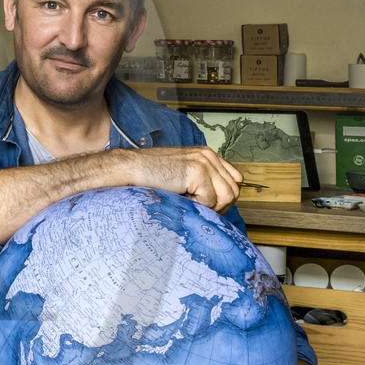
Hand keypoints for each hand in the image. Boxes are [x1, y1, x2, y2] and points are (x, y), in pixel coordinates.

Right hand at [127, 147, 243, 212]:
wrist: (130, 169)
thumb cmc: (151, 176)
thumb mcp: (183, 175)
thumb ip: (204, 181)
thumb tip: (221, 202)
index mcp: (207, 155)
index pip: (234, 179)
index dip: (224, 197)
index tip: (209, 205)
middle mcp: (209, 156)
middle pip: (234, 190)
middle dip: (219, 206)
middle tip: (199, 209)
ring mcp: (204, 162)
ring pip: (226, 197)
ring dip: (208, 206)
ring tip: (189, 202)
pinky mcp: (197, 172)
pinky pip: (210, 200)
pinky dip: (196, 205)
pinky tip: (181, 197)